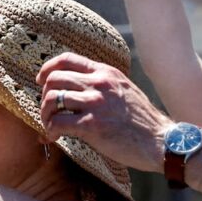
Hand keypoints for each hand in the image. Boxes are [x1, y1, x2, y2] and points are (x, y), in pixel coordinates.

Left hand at [35, 52, 172, 171]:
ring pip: (52, 99)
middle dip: (44, 95)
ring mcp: (95, 103)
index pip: (67, 59)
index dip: (47, 69)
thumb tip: (80, 90)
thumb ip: (104, 85)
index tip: (41, 81)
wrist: (160, 141)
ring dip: (45, 115)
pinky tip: (54, 137)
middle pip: (54, 78)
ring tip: (50, 126)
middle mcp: (99, 83)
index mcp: (106, 73)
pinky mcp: (92, 125)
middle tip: (48, 110)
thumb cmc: (143, 121)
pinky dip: (50, 131)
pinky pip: (58, 123)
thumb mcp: (125, 90)